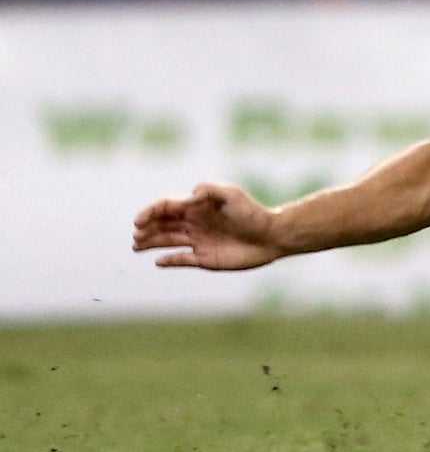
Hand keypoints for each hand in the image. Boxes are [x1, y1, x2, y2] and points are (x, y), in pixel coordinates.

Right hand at [132, 182, 283, 270]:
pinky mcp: (205, 258)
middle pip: (163, 224)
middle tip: (136, 235)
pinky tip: (158, 261)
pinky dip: (170, 260)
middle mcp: (195, 223)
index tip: (139, 221)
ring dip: (151, 242)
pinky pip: (182, 259)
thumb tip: (190, 195)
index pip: (167, 207)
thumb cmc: (252, 213)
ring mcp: (199, 241)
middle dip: (147, 228)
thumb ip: (210, 190)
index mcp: (198, 206)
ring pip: (168, 241)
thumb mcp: (232, 195)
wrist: (271, 236)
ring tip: (136, 246)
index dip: (150, 212)